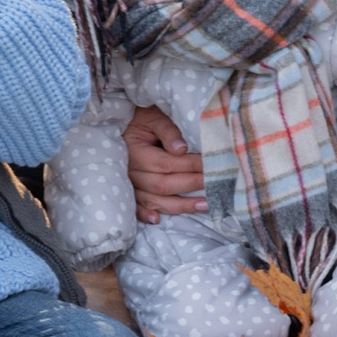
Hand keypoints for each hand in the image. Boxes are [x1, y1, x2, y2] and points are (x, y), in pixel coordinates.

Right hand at [124, 103, 206, 221]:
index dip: (191, 166)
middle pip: (163, 185)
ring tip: (204, 205)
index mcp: (137, 152)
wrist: (121, 122)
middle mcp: (131, 171)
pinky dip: (145, 214)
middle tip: (215, 183)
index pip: (167, 164)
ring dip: (180, 205)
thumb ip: (167, 130)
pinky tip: (157, 220)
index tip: (211, 164)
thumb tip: (181, 149)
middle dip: (191, 185)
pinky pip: (136, 206)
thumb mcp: (153, 116)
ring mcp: (129, 183)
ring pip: (154, 200)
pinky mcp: (128, 189)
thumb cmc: (141, 117)